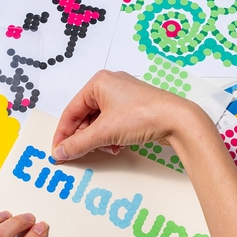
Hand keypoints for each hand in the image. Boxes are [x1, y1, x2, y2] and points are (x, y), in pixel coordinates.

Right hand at [51, 70, 198, 161]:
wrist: (178, 120)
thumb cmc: (143, 115)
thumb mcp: (104, 132)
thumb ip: (78, 144)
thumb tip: (60, 152)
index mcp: (98, 82)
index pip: (71, 111)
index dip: (63, 133)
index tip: (58, 150)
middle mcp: (110, 85)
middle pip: (85, 117)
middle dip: (85, 138)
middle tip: (80, 154)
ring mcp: (124, 96)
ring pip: (100, 122)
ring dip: (100, 139)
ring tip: (108, 148)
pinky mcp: (135, 107)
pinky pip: (114, 123)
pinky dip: (112, 136)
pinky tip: (119, 146)